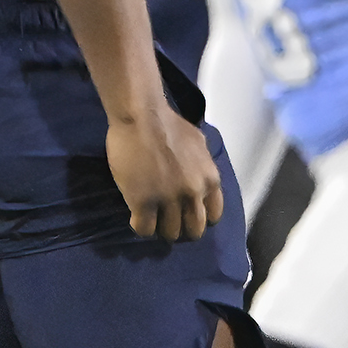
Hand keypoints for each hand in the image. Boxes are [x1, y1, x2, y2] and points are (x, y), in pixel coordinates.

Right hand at [106, 109, 223, 240]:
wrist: (141, 115)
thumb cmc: (168, 123)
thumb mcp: (198, 143)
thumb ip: (202, 165)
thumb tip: (200, 173)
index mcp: (209, 180)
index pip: (213, 217)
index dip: (199, 218)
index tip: (186, 215)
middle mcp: (193, 194)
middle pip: (193, 230)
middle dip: (181, 229)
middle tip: (168, 222)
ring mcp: (168, 199)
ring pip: (170, 232)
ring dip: (160, 229)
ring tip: (151, 220)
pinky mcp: (142, 201)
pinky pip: (145, 228)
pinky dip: (140, 228)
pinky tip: (135, 218)